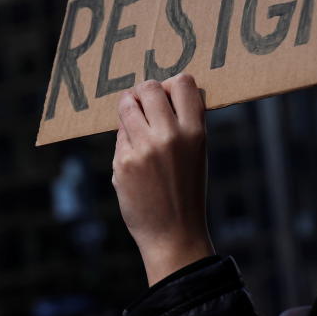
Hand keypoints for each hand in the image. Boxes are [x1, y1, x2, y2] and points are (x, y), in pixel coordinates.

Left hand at [112, 75, 214, 285]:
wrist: (173, 233)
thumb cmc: (186, 190)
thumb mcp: (197, 153)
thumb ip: (183, 123)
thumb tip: (158, 92)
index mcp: (195, 132)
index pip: (183, 82)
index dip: (172, 86)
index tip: (168, 97)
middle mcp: (169, 136)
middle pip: (149, 87)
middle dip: (144, 93)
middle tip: (144, 105)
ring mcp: (143, 148)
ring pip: (127, 105)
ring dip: (129, 109)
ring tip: (136, 126)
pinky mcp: (123, 162)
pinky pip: (119, 134)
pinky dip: (125, 140)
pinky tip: (135, 157)